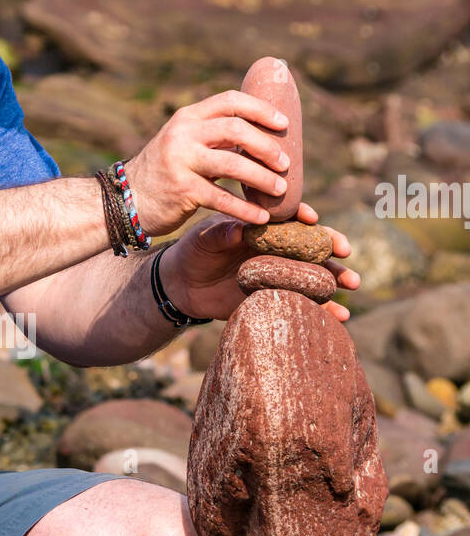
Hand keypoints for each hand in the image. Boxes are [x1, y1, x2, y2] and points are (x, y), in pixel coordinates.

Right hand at [123, 90, 292, 236]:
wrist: (125, 201)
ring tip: (280, 189)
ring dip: (262, 178)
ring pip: (232, 164)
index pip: (230, 101)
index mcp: (188, 118)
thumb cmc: (164, 174)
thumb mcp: (182, 144)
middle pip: (236, 130)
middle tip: (285, 163)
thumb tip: (261, 140)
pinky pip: (221, 198)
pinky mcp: (181, 190)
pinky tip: (261, 217)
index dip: (261, 109)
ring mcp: (180, 161)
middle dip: (266, 146)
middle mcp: (183, 134)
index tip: (283, 124)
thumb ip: (212, 138)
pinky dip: (245, 209)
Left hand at [159, 201, 359, 323]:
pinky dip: (322, 311)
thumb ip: (221, 233)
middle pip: (311, 248)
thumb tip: (239, 230)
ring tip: (353, 284)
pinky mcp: (276, 300)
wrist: (183, 285)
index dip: (304, 219)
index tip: (314, 221)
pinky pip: (303, 304)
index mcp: (265, 228)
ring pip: (313, 276)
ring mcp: (280, 275)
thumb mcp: (204, 237)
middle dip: (331, 249)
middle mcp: (278, 250)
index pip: (290, 219)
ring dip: (335, 280)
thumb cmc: (195, 250)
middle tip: (345, 254)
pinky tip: (340, 316)